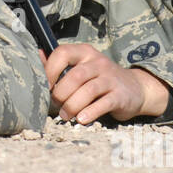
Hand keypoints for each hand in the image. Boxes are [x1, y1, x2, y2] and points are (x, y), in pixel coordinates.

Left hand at [42, 43, 169, 123]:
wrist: (135, 89)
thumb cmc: (99, 79)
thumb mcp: (82, 67)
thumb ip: (60, 63)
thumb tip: (37, 55)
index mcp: (85, 53)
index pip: (63, 53)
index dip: (50, 70)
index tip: (46, 86)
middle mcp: (98, 63)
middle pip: (75, 76)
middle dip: (61, 94)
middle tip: (57, 105)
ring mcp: (111, 79)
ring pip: (88, 91)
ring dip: (72, 106)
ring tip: (66, 116)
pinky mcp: (120, 96)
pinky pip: (103, 104)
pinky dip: (90, 113)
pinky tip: (81, 119)